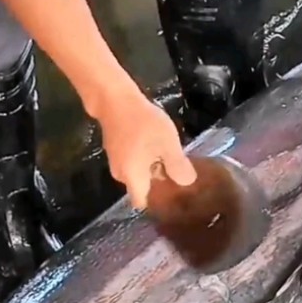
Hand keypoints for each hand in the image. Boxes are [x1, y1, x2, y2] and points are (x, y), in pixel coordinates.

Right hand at [96, 92, 197, 210]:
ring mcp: (116, 160)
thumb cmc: (143, 124)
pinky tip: (161, 148)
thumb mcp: (168, 146)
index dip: (158, 203)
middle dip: (160, 184)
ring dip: (155, 169)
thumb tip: (186, 183)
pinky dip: (147, 158)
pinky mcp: (115, 148)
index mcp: (132, 177)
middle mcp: (120, 174)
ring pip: (139, 173)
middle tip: (181, 176)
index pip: (142, 202)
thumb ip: (177, 166)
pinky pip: (134, 161)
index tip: (175, 197)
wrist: (115, 99)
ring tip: (175, 161)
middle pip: (142, 187)